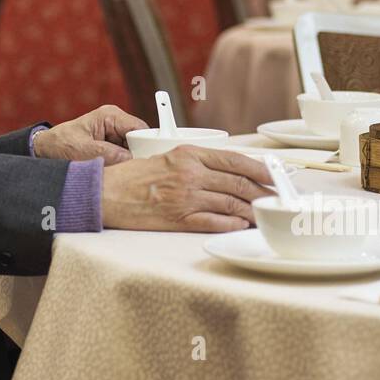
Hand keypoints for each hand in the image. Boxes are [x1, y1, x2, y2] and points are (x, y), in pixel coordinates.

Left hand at [32, 104, 146, 164]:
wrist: (46, 149)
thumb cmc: (60, 144)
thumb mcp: (82, 150)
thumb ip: (107, 154)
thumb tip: (129, 159)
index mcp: (110, 116)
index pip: (139, 128)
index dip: (148, 143)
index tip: (151, 158)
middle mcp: (115, 122)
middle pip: (140, 139)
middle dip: (139, 154)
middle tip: (135, 170)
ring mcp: (115, 134)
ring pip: (135, 149)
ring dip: (130, 161)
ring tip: (122, 172)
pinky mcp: (112, 145)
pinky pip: (125, 155)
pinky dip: (123, 164)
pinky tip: (118, 172)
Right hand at [101, 146, 272, 232]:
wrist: (104, 194)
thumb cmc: (132, 176)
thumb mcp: (166, 158)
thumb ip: (194, 162)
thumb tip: (225, 172)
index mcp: (188, 154)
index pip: (235, 160)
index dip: (260, 169)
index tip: (274, 175)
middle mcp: (190, 173)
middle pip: (239, 183)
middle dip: (262, 192)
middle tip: (275, 198)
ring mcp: (186, 197)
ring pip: (232, 203)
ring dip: (251, 211)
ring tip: (263, 215)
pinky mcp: (179, 219)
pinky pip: (215, 222)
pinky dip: (232, 224)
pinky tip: (241, 225)